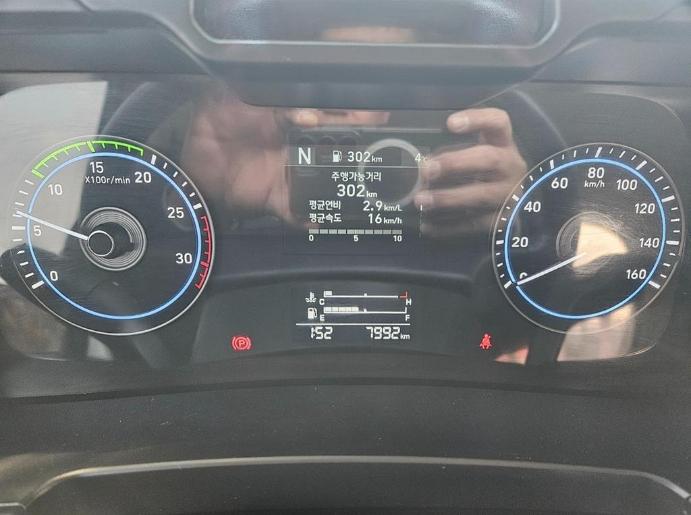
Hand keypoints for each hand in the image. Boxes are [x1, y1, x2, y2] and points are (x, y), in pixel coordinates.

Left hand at [181, 85, 388, 223]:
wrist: (192, 167)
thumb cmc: (210, 125)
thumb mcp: (232, 96)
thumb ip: (268, 99)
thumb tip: (310, 115)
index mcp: (286, 121)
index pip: (324, 116)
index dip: (350, 115)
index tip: (375, 116)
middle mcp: (293, 149)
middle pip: (333, 149)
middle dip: (358, 149)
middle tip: (380, 147)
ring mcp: (288, 175)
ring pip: (323, 179)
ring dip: (342, 182)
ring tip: (364, 182)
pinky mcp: (277, 199)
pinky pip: (298, 211)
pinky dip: (308, 218)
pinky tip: (319, 219)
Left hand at [415, 108, 526, 237]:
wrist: (514, 204)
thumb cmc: (484, 172)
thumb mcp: (476, 154)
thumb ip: (453, 151)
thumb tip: (418, 161)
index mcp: (503, 143)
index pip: (498, 122)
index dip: (477, 120)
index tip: (450, 123)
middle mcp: (510, 166)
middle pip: (489, 159)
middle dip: (455, 163)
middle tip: (426, 169)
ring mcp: (509, 194)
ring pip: (480, 195)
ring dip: (447, 198)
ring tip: (421, 200)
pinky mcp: (502, 219)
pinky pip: (474, 223)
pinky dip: (449, 226)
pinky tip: (427, 226)